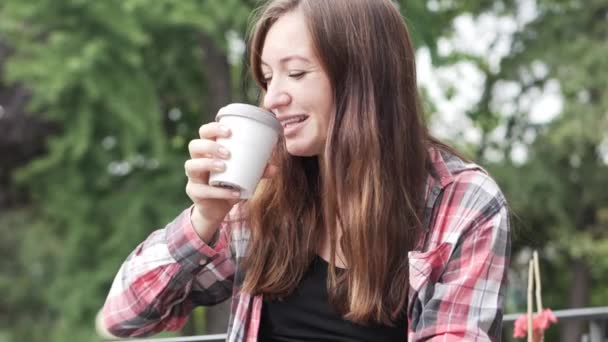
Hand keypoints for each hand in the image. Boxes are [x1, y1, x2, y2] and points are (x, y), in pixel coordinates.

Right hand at [185, 122, 275, 241]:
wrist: (217, 210)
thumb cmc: (229, 185)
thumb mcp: (245, 176)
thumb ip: (258, 171)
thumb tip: (275, 168)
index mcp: (208, 151)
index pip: (204, 133)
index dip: (212, 128)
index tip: (229, 131)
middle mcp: (196, 161)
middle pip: (194, 145)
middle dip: (210, 146)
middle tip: (227, 152)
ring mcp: (193, 177)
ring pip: (191, 165)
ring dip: (208, 163)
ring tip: (224, 166)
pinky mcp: (194, 193)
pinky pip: (203, 191)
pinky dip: (220, 191)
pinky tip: (234, 192)